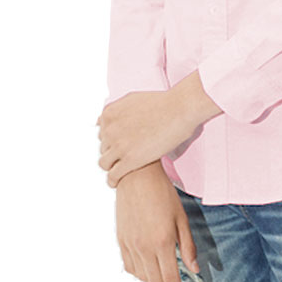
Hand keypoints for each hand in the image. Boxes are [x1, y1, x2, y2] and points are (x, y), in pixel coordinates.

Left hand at [96, 69, 222, 186]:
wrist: (180, 109)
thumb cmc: (162, 103)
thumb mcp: (132, 100)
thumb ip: (116, 110)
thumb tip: (101, 120)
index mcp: (109, 114)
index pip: (102, 133)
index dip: (113, 139)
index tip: (124, 143)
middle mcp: (110, 129)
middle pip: (104, 148)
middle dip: (114, 152)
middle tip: (128, 155)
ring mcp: (119, 145)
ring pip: (105, 163)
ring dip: (113, 166)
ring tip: (123, 169)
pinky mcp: (130, 160)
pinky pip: (113, 176)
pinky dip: (113, 181)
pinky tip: (119, 181)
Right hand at [115, 161, 198, 281]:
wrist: (137, 176)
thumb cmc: (163, 193)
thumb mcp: (182, 217)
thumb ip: (187, 245)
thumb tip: (194, 268)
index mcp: (162, 241)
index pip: (171, 279)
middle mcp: (144, 247)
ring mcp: (130, 244)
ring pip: (142, 277)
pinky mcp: (122, 240)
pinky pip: (130, 266)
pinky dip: (140, 275)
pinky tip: (148, 274)